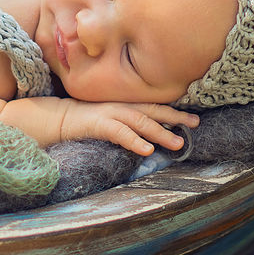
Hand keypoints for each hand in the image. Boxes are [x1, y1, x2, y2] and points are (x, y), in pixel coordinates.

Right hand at [58, 101, 199, 156]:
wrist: (57, 118)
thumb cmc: (85, 121)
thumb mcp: (111, 119)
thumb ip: (129, 123)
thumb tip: (149, 135)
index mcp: (126, 104)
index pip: (154, 106)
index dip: (174, 112)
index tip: (193, 119)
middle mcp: (122, 106)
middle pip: (153, 110)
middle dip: (176, 117)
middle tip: (196, 124)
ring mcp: (111, 113)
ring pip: (141, 121)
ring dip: (160, 132)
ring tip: (178, 143)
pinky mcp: (100, 124)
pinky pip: (120, 133)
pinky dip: (135, 141)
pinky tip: (147, 150)